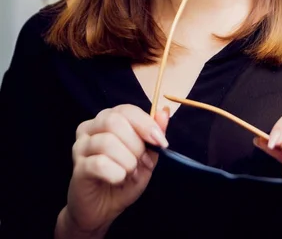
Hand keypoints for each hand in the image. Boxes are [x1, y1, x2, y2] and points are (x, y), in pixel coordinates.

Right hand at [65, 104, 168, 233]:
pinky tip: (118, 179)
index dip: (146, 124)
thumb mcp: (145, 156)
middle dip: (136, 144)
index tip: (161, 142)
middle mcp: (90, 128)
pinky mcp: (78, 167)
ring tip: (130, 173)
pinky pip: (100, 163)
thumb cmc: (123, 179)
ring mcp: (80, 147)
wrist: (102, 210)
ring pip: (107, 142)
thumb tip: (164, 112)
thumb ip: (153, 134)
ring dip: (127, 161)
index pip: (127, 110)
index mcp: (107, 119)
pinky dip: (116, 173)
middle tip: (142, 162)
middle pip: (114, 121)